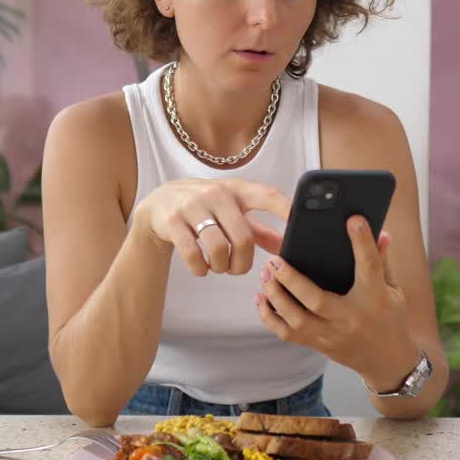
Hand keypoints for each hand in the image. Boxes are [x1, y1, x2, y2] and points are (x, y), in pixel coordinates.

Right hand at [132, 178, 290, 276]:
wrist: (159, 202)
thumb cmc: (206, 208)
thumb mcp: (233, 212)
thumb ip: (261, 231)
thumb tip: (287, 248)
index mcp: (238, 190)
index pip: (267, 195)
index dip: (285, 209)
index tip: (299, 224)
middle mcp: (217, 194)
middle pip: (243, 237)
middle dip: (243, 262)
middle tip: (237, 268)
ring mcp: (193, 206)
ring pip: (218, 248)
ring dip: (221, 267)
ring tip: (218, 266)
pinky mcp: (173, 222)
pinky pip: (192, 254)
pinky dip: (200, 269)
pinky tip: (202, 268)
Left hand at [255, 216, 419, 391]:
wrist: (389, 361)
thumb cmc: (391, 319)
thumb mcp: (394, 289)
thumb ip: (383, 261)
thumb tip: (381, 233)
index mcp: (375, 299)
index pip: (369, 267)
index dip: (362, 242)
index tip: (352, 221)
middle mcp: (351, 318)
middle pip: (317, 301)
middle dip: (292, 280)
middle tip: (275, 261)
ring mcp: (332, 334)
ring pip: (297, 320)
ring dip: (276, 297)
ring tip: (265, 275)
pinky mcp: (319, 344)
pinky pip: (288, 334)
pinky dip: (270, 317)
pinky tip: (261, 299)